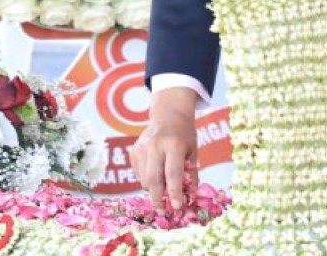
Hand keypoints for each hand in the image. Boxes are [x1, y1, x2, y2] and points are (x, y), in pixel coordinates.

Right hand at [130, 88, 198, 211]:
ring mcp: (142, 147)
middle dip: (158, 198)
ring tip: (162, 191)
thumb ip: (191, 174)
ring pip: (144, 179)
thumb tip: (188, 198)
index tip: (177, 207)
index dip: (175, 193)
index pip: (173, 173)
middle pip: (153, 179)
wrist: (168, 115)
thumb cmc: (184, 135)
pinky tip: (155, 174)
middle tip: (163, 211)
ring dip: (153, 190)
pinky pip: (138, 173)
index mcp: (174, 144)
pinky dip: (146, 180)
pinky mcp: (133, 150)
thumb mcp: (193, 151)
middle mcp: (155, 145)